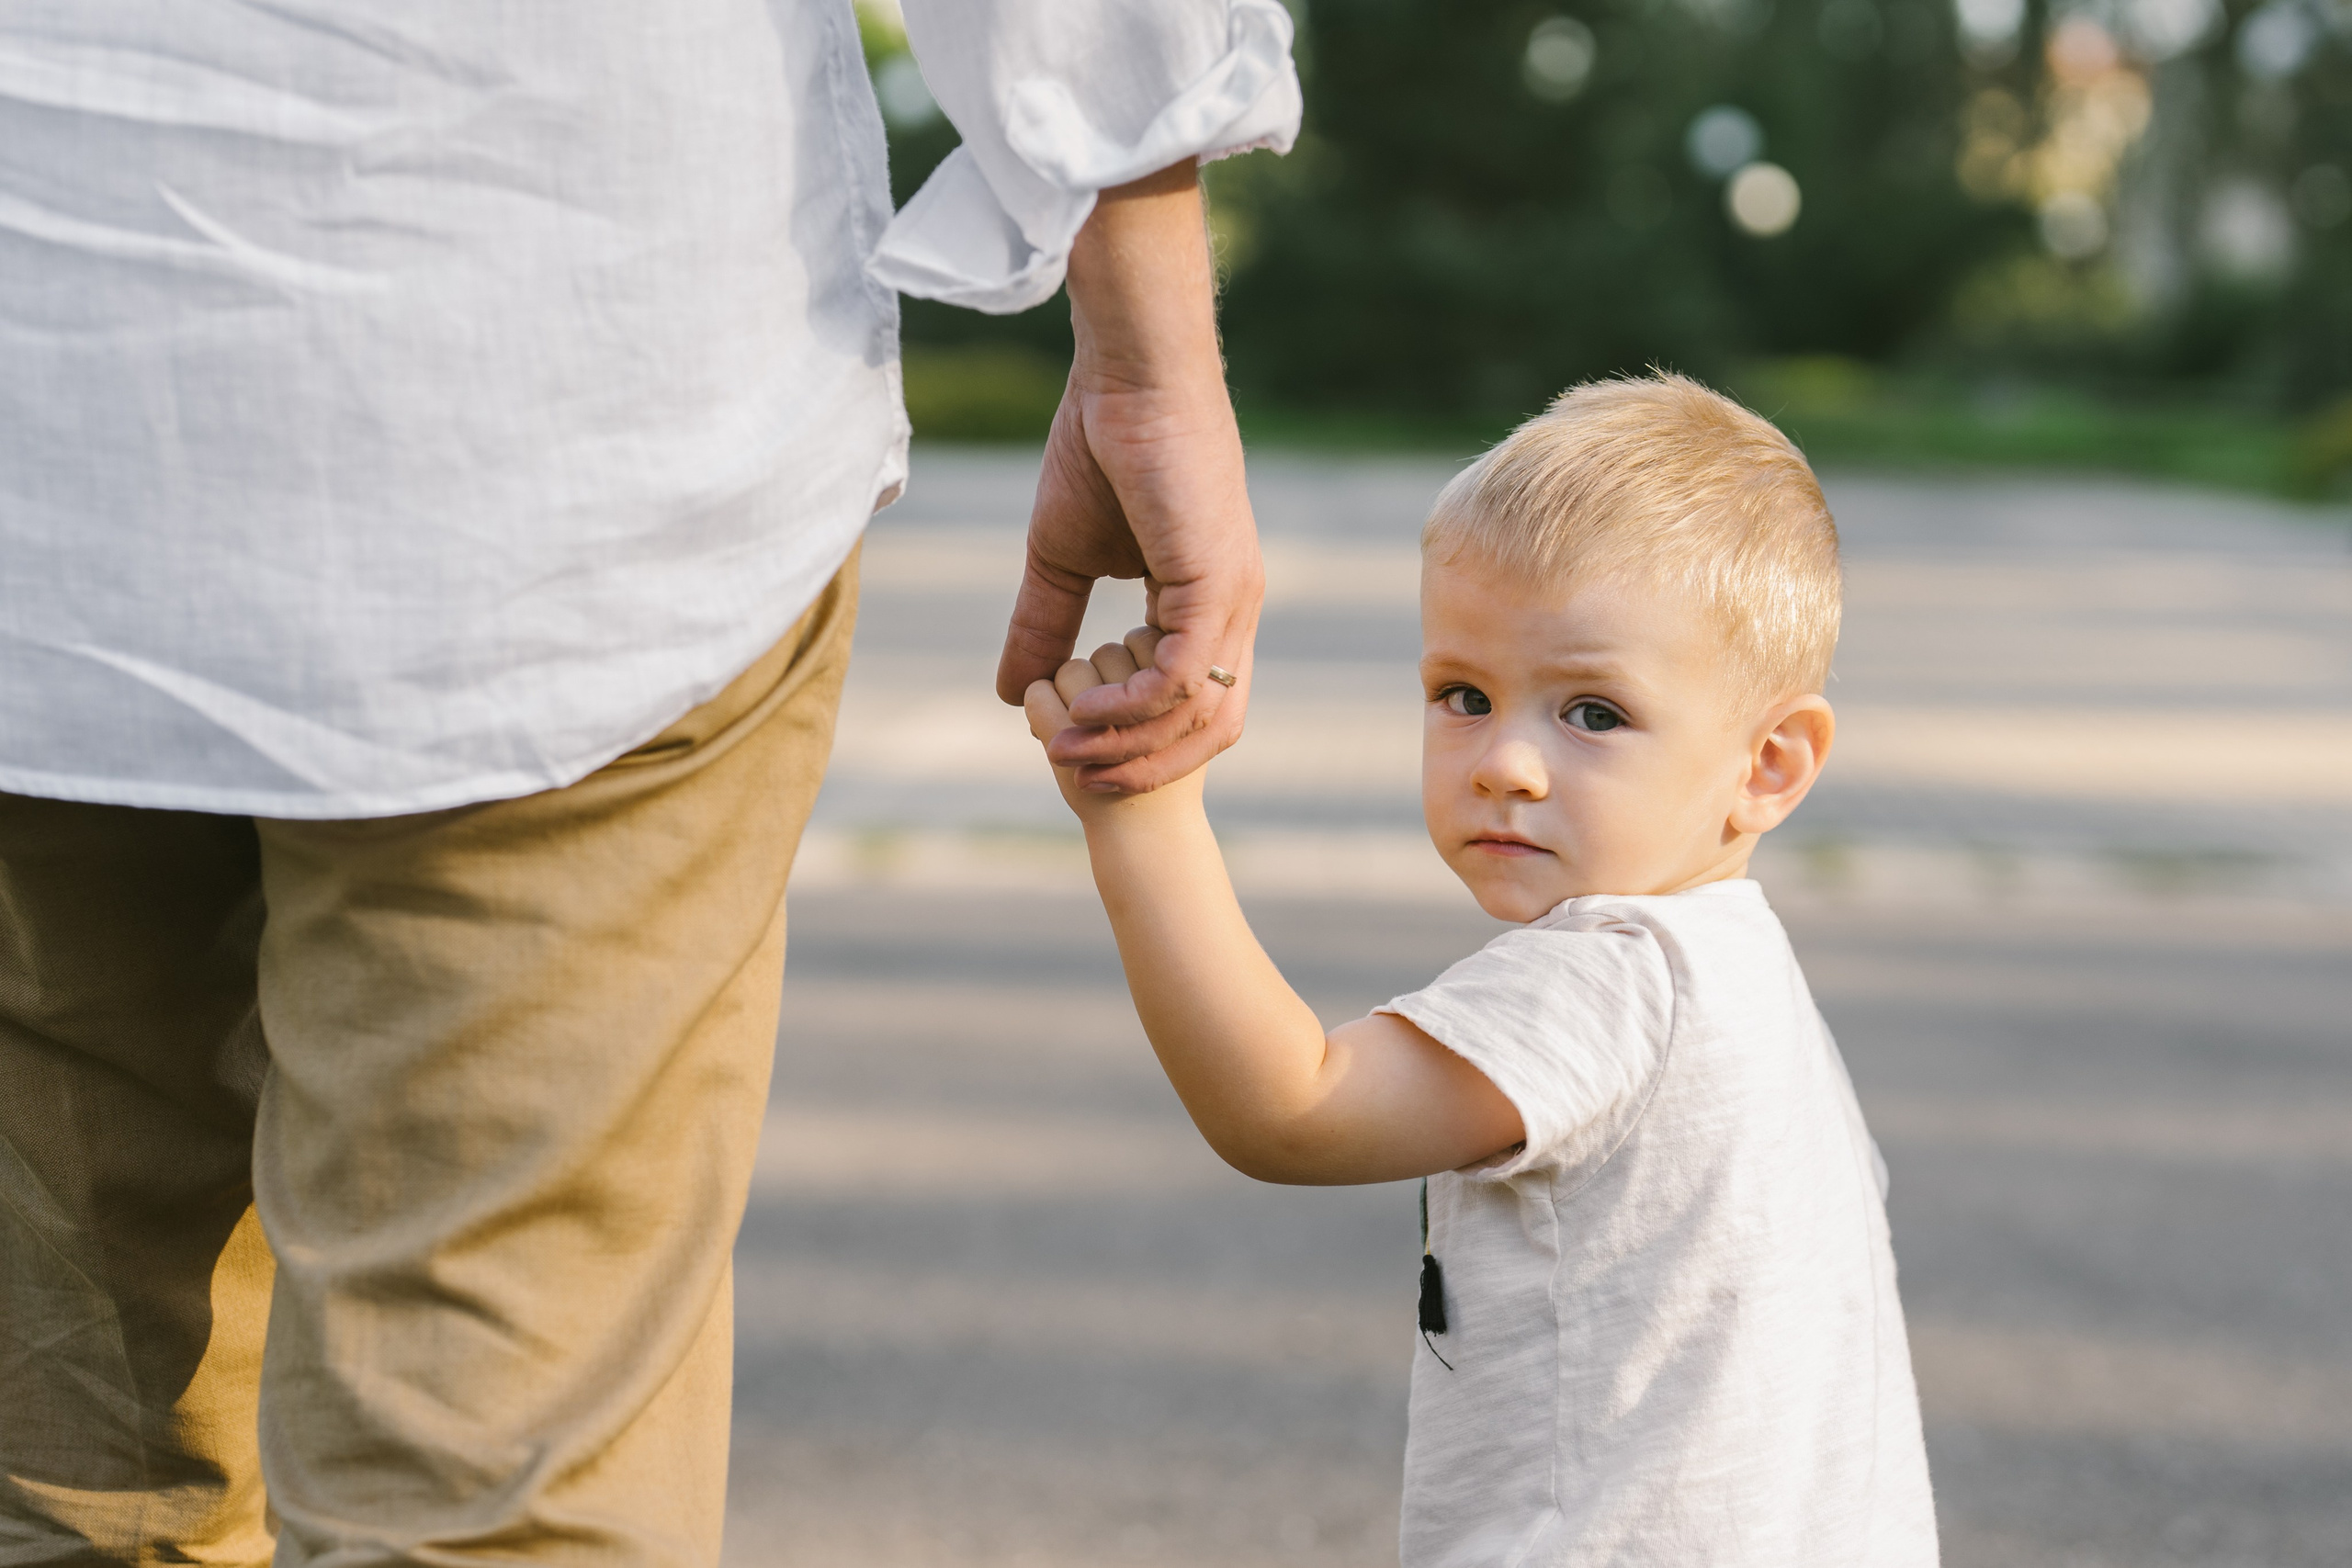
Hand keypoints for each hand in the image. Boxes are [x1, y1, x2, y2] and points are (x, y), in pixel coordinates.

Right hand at [994, 160, 1263, 794]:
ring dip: (1132, 747)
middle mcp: (1236, 610)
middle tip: (1079, 779)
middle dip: (1148, 767)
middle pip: (1217, 728)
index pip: (1200, 706)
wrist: (1128, 375)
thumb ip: (1045, 625)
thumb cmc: (1102, 445)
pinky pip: (1181, 675)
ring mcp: (1233, 598)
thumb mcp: (1060, 557)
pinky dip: (1133, 708)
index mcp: (1210, 605)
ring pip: (1202, 713)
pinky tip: (1084, 709)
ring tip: (1068, 752)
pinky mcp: (1215, 582)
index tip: (1080, 757)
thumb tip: (1012, 691)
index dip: (1147, 747)